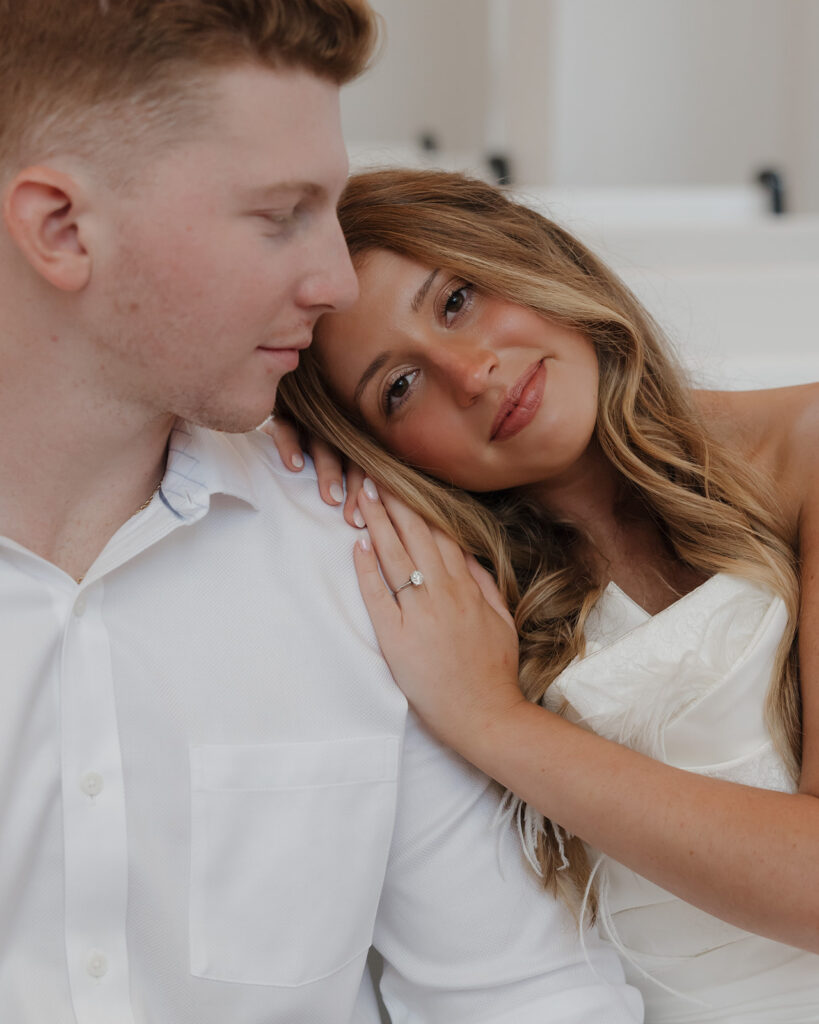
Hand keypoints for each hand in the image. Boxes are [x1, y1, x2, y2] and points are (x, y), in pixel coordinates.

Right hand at [260, 414, 365, 527]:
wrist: (250, 451)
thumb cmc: (291, 475)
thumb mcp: (316, 485)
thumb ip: (334, 496)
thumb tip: (356, 525)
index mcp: (343, 448)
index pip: (361, 469)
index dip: (362, 495)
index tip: (358, 523)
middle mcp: (328, 434)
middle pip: (348, 457)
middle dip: (353, 488)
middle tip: (351, 517)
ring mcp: (305, 427)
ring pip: (323, 445)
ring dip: (329, 471)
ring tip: (331, 498)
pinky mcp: (279, 423)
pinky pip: (287, 431)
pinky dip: (292, 447)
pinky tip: (295, 466)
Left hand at [353, 477, 525, 751]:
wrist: (485, 714)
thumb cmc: (494, 671)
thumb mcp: (501, 619)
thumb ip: (484, 585)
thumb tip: (466, 557)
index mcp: (466, 588)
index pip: (439, 535)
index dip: (419, 507)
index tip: (404, 483)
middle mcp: (442, 593)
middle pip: (414, 536)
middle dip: (392, 502)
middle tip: (372, 475)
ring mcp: (419, 613)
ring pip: (394, 557)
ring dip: (376, 523)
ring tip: (360, 496)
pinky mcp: (396, 637)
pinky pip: (378, 595)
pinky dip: (367, 568)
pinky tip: (357, 545)